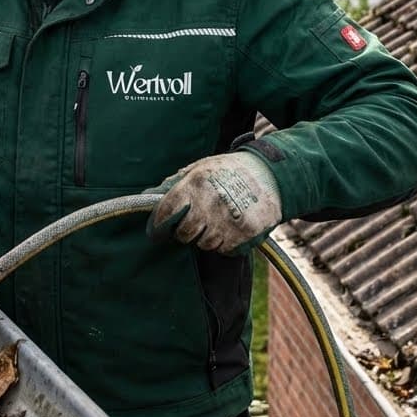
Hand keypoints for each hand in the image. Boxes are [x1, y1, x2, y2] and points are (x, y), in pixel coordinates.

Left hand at [146, 152, 282, 254]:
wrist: (270, 173)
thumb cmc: (229, 170)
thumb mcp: (200, 167)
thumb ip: (174, 184)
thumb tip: (146, 198)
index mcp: (196, 183)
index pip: (167, 212)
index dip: (158, 226)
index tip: (156, 232)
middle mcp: (211, 202)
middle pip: (184, 233)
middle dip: (185, 231)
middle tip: (193, 223)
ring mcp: (229, 219)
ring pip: (204, 244)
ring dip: (206, 237)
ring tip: (216, 220)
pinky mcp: (245, 233)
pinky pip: (224, 249)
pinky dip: (224, 242)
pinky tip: (230, 226)